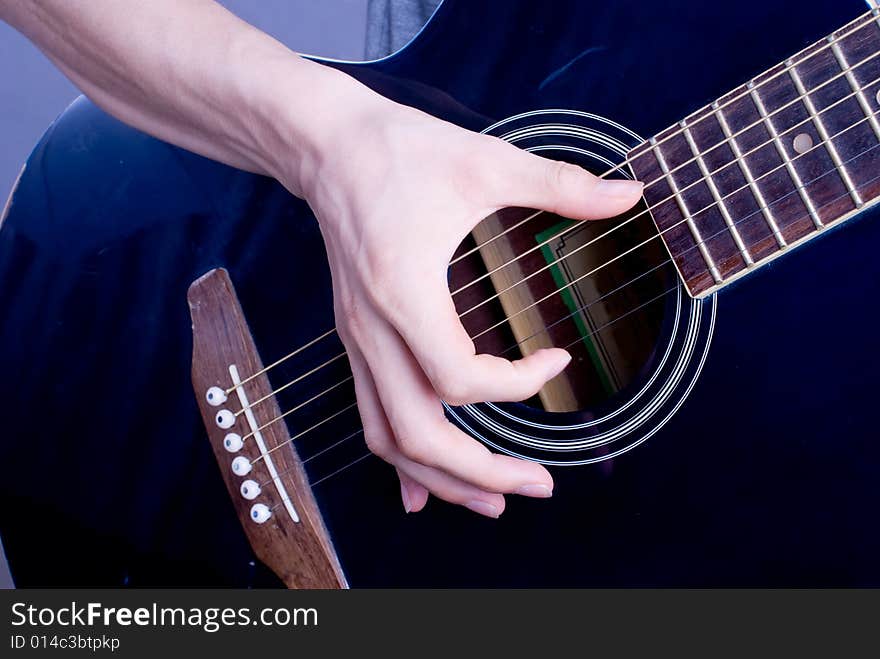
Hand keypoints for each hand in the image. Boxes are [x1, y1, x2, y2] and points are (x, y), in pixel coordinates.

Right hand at [294, 79, 643, 517]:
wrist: (329, 146)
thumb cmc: (399, 152)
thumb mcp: (484, 162)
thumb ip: (561, 184)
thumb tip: (630, 195)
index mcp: (404, 293)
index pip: (460, 378)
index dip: (520, 383)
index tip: (558, 358)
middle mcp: (373, 330)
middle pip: (418, 436)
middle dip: (481, 474)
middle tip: (539, 485)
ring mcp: (358, 340)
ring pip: (389, 440)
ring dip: (441, 479)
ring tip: (493, 503)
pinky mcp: (357, 339)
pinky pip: (370, 417)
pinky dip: (400, 462)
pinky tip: (420, 492)